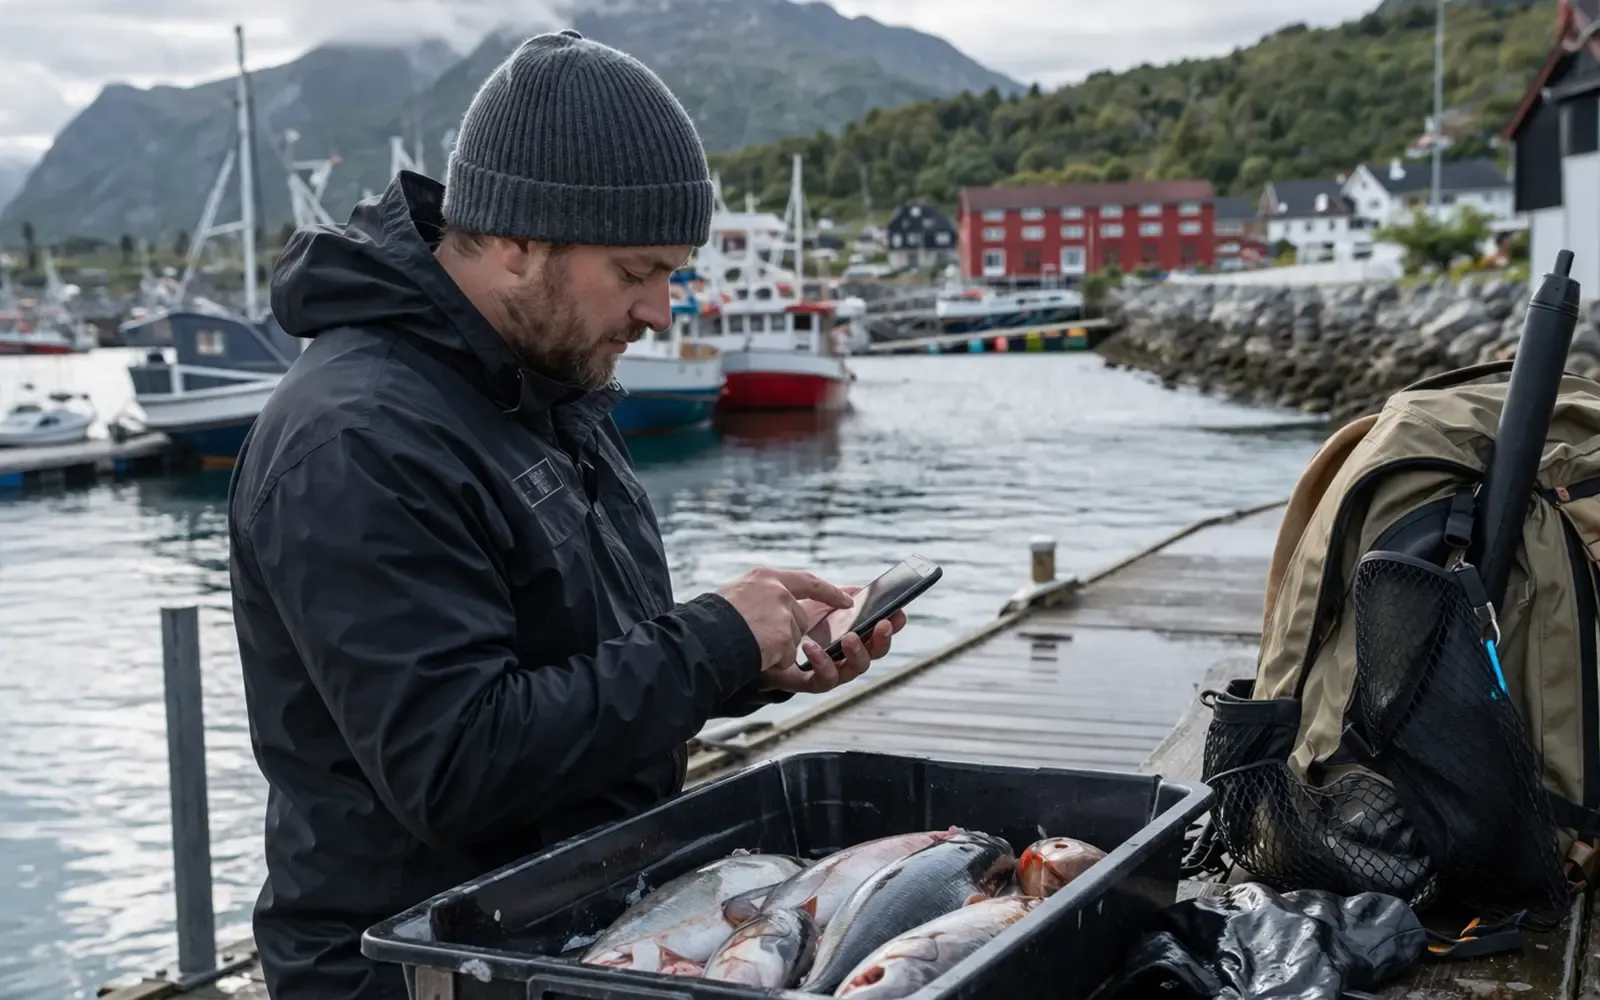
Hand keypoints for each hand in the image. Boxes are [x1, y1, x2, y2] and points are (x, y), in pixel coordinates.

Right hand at [716, 569, 852, 671]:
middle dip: (785, 632)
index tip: (847, 599)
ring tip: (749, 643)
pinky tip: (754, 653)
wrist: (700, 639)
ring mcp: (782, 613)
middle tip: (757, 636)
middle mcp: (777, 591)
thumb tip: (782, 606)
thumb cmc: (710, 621)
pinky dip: (771, 660)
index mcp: (765, 577)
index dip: (828, 591)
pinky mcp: (784, 636)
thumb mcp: (736, 595)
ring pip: (794, 639)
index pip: (806, 581)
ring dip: (775, 647)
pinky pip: (786, 655)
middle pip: (799, 618)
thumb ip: (760, 595)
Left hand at [760, 587, 908, 695]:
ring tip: (849, 637)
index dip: (893, 624)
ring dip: (857, 653)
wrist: (752, 640)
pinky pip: (825, 679)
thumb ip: (830, 593)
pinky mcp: (810, 683)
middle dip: (882, 640)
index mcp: (848, 633)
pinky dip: (822, 662)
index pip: (877, 632)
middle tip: (882, 625)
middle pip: (874, 653)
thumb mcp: (808, 601)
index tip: (900, 613)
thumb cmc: (783, 621)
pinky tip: (812, 646)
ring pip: (855, 670)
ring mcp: (829, 671)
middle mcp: (843, 655)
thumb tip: (856, 591)